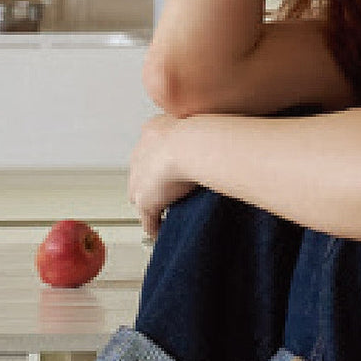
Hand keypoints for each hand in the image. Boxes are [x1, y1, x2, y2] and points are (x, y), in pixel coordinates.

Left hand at [128, 114, 195, 238]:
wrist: (191, 145)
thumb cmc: (202, 134)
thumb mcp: (201, 127)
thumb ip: (201, 136)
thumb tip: (221, 136)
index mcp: (153, 131)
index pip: (150, 151)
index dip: (160, 163)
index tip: (171, 170)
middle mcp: (141, 154)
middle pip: (140, 175)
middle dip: (151, 185)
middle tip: (169, 195)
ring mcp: (140, 179)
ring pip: (141, 198)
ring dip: (152, 206)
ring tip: (164, 216)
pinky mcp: (145, 201)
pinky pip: (148, 220)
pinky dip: (155, 228)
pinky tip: (163, 233)